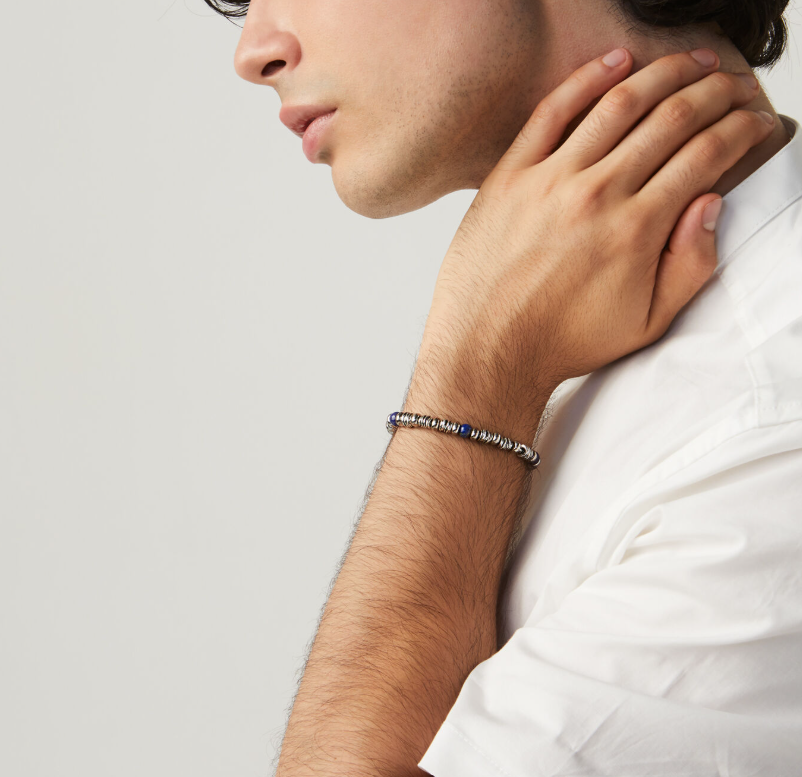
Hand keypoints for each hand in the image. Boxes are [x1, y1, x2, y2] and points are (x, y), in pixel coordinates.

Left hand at [412, 48, 771, 431]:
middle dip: (716, 92)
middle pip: (672, 118)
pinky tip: (616, 61)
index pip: (706, 155)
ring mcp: (550, 180)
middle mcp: (598, 195)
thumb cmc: (563, 340)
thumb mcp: (647, 323)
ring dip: (666, 72)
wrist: (488, 349)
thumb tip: (711, 203)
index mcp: (637, 230)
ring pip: (619, 103)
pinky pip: (551, 111)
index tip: (755, 121)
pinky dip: (587, 79)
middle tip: (734, 83)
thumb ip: (691, 265)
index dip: (742, 129)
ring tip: (693, 61)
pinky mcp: (510, 176)